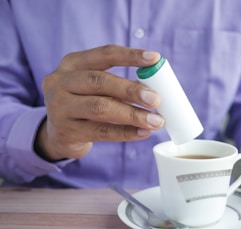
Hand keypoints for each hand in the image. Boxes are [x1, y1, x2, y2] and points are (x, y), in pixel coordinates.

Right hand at [35, 45, 164, 160]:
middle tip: (156, 99)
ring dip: (133, 115)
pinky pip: (102, 132)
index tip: (155, 58)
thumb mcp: (93, 88)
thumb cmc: (84, 104)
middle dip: (131, 90)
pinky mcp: (66, 132)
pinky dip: (126, 132)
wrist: (55, 134)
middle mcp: (60, 82)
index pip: (104, 54)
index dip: (131, 56)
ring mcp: (59, 108)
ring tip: (156, 121)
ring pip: (100, 108)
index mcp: (72, 63)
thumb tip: (153, 90)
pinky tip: (143, 133)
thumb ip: (118, 85)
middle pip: (100, 81)